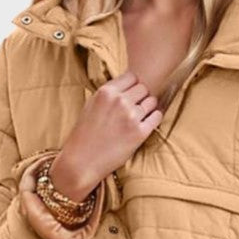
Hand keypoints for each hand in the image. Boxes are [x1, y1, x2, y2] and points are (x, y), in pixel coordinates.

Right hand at [47, 71, 162, 201]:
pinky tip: (146, 123)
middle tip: (135, 107)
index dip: (133, 85)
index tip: (130, 94)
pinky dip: (154, 118)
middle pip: (143, 88)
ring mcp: (131, 117)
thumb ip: (109, 94)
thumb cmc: (85, 135)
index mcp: (106, 92)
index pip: (132, 77)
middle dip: (141, 96)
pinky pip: (157, 117)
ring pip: (152, 101)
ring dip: (149, 107)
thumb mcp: (91, 105)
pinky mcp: (140, 133)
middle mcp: (119, 101)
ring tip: (139, 117)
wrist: (82, 161)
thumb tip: (128, 85)